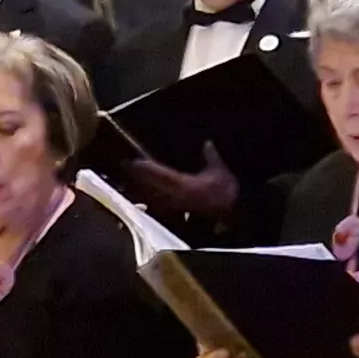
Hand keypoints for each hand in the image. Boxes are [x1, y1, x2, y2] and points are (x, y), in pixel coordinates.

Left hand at [125, 146, 243, 225]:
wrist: (233, 213)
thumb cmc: (227, 191)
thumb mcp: (220, 170)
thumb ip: (211, 156)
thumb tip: (207, 143)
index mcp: (185, 184)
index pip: (162, 174)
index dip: (148, 168)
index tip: (136, 162)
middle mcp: (177, 196)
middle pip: (152, 186)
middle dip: (138, 176)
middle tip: (125, 167)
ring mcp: (176, 207)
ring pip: (153, 197)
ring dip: (140, 188)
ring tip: (128, 180)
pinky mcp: (178, 214)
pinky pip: (159, 208)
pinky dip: (149, 202)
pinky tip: (141, 199)